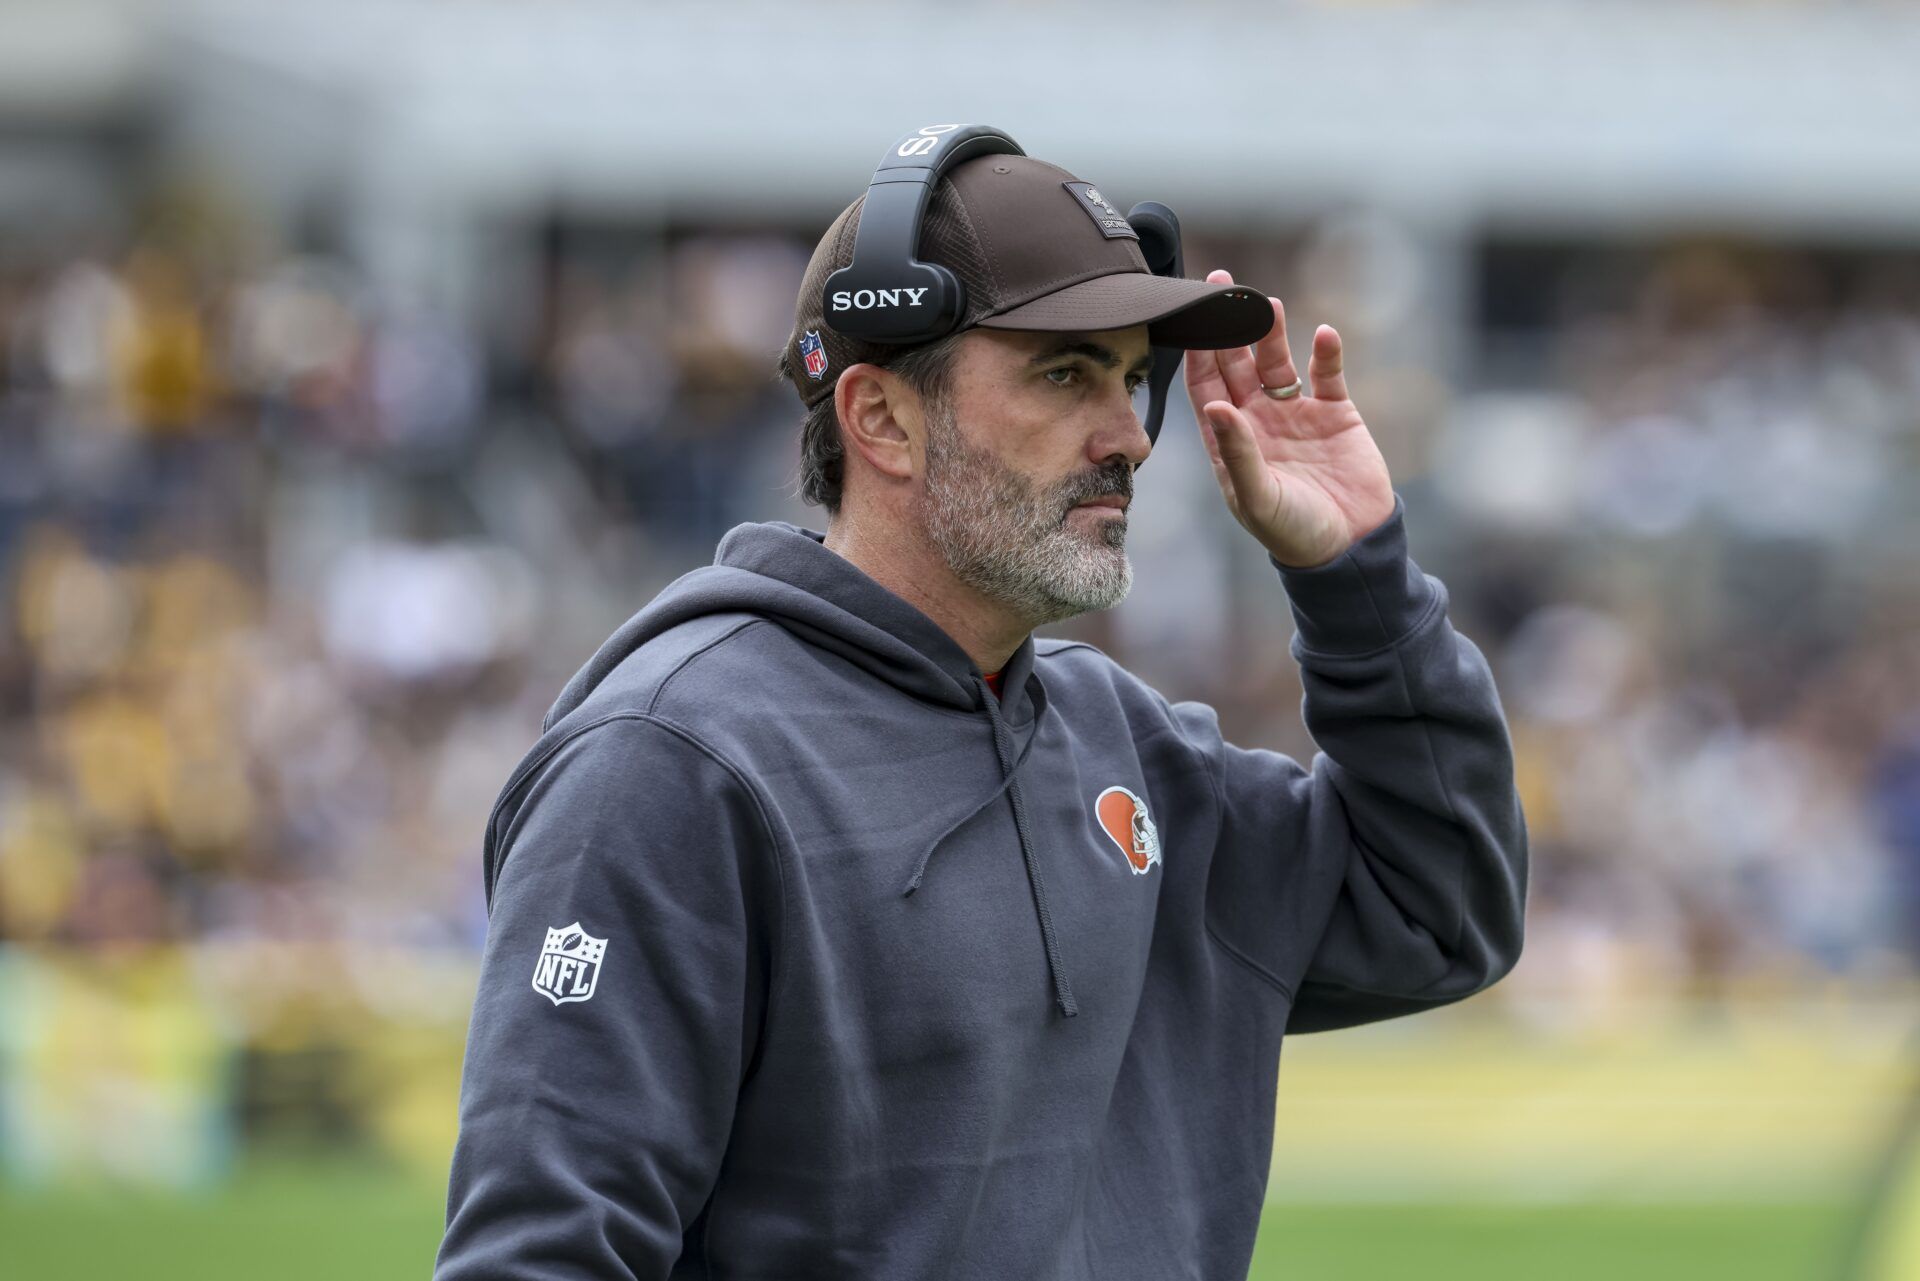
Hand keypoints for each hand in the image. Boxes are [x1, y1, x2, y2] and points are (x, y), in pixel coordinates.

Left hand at [1182, 270, 1395, 568]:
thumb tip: (1215, 405)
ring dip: (1272, 333)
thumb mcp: (1258, 497)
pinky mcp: (1336, 413)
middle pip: (1236, 363)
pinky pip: (1327, 374)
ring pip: (1278, 362)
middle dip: (1226, 326)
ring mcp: (1296, 414)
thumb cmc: (1292, 532)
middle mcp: (1257, 420)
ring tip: (1266, 306)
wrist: (1350, 548)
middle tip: (1220, 283)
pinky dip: (1326, 353)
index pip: (1205, 385)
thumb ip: (1237, 451)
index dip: (1197, 352)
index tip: (1190, 317)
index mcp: (1228, 440)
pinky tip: (1323, 334)